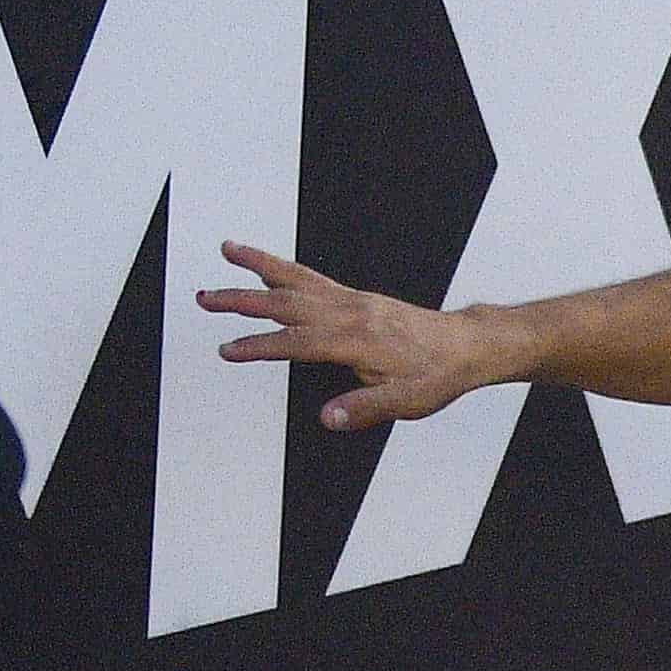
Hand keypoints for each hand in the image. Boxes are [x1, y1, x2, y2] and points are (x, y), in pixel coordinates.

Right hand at [201, 242, 511, 430]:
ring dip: (257, 266)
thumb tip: (328, 418)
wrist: (466, 346)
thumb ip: (365, 408)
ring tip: (225, 251)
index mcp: (356, 340)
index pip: (296, 342)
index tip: (228, 350)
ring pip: (296, 279)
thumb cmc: (438, 373)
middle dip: (241, 301)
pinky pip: (312, 277)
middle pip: (286, 302)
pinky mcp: (355, 296)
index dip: (260, 347)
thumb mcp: (408, 401)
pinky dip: (284, 268)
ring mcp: (351, 300)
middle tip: (205, 299)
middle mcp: (349, 312)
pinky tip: (264, 266)